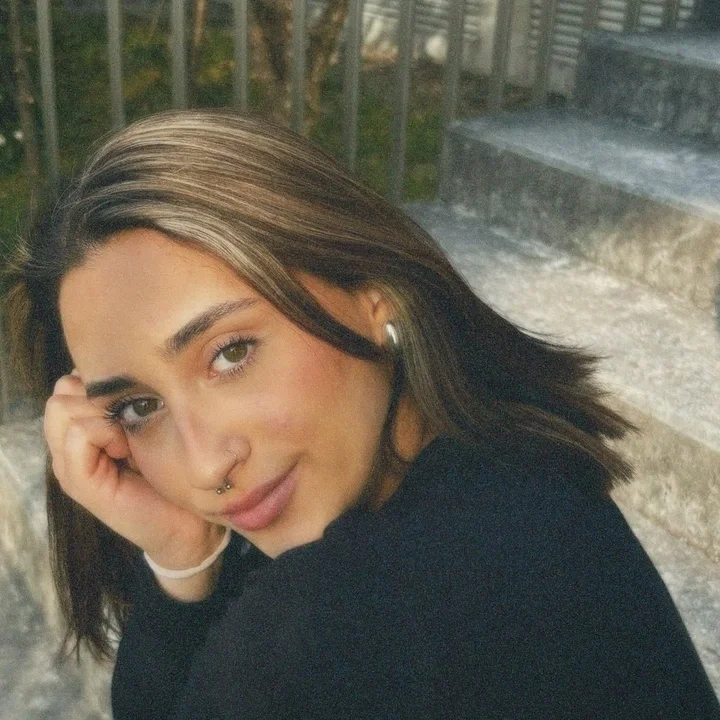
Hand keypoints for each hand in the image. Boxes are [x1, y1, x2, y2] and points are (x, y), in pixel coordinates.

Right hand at [44, 373, 225, 599]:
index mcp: (83, 431)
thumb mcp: (151, 427)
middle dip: (98, 395)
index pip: (70, 382)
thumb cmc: (175, 473)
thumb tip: (124, 369)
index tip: (134, 405)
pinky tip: (126, 450)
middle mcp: (68, 447)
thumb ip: (129, 403)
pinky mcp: (79, 483)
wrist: (190, 525)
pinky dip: (104, 433)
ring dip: (101, 413)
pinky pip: (78, 434)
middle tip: (129, 421)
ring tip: (128, 438)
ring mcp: (69, 466)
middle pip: (62, 391)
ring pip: (63, 408)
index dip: (102, 383)